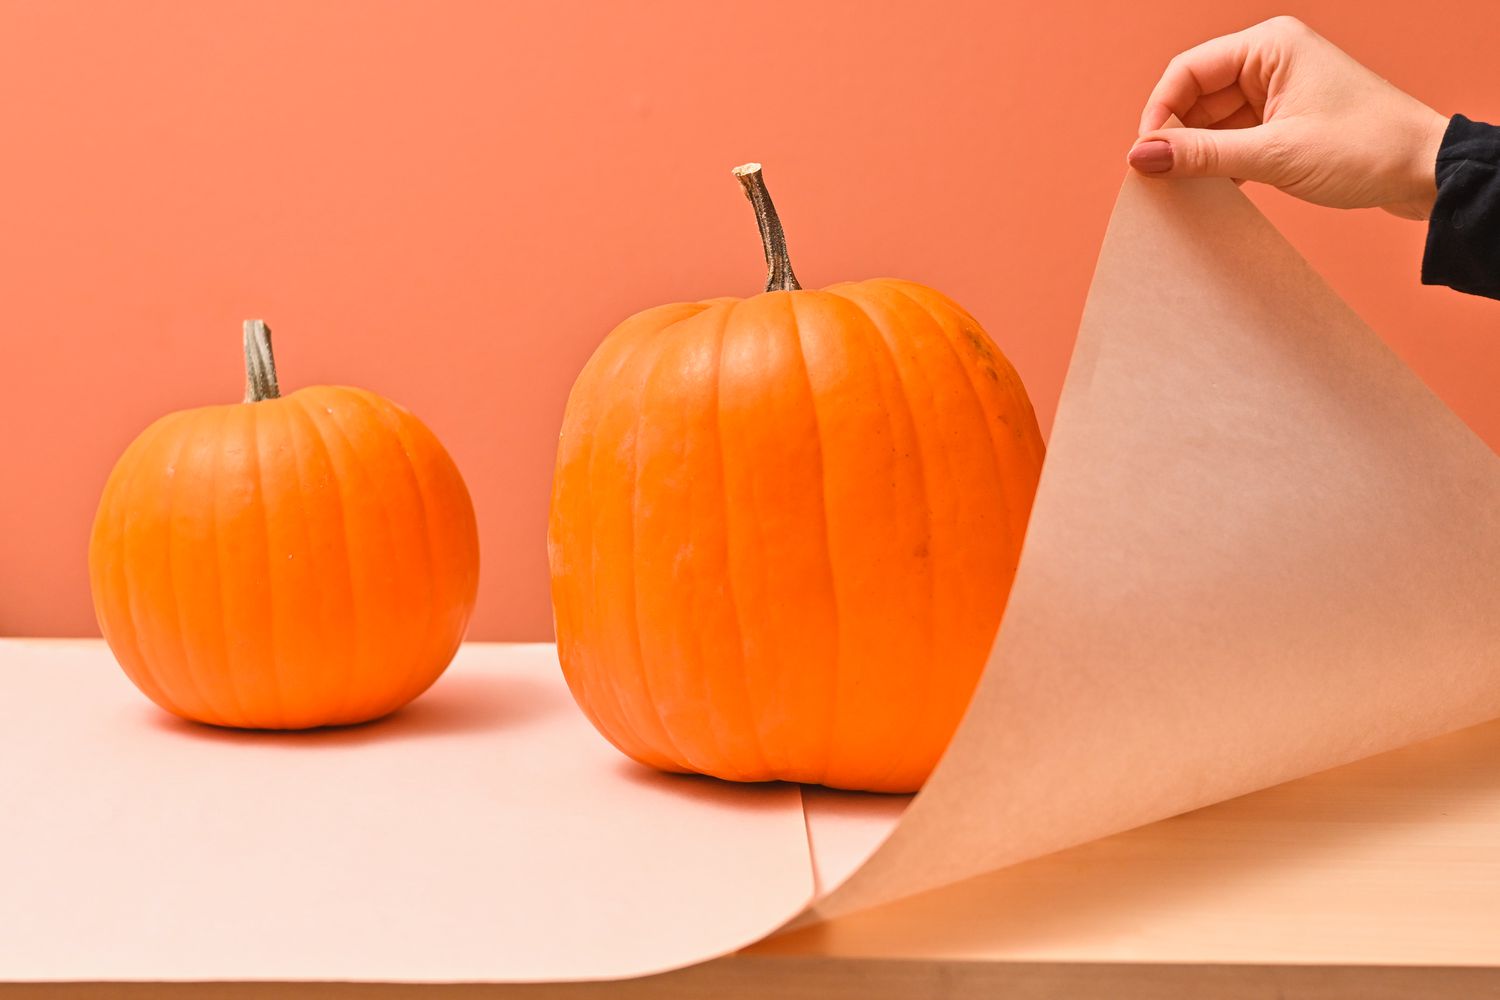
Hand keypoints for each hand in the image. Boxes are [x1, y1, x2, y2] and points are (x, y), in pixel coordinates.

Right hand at [1128, 16, 1449, 219]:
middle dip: (1177, 137)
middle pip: (1195, 96)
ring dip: (1198, 154)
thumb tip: (1140, 157)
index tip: (1146, 158)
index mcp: (1269, 46)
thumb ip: (1201, 155)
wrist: (1425, 172)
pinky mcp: (1286, 121)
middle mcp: (1271, 60)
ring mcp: (1279, 91)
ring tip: (1190, 188)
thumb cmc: (1365, 149)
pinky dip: (1221, 163)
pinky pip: (1235, 137)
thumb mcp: (1273, 154)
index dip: (1159, 114)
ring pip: (1213, 120)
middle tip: (1163, 180)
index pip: (1186, 72)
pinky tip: (1216, 189)